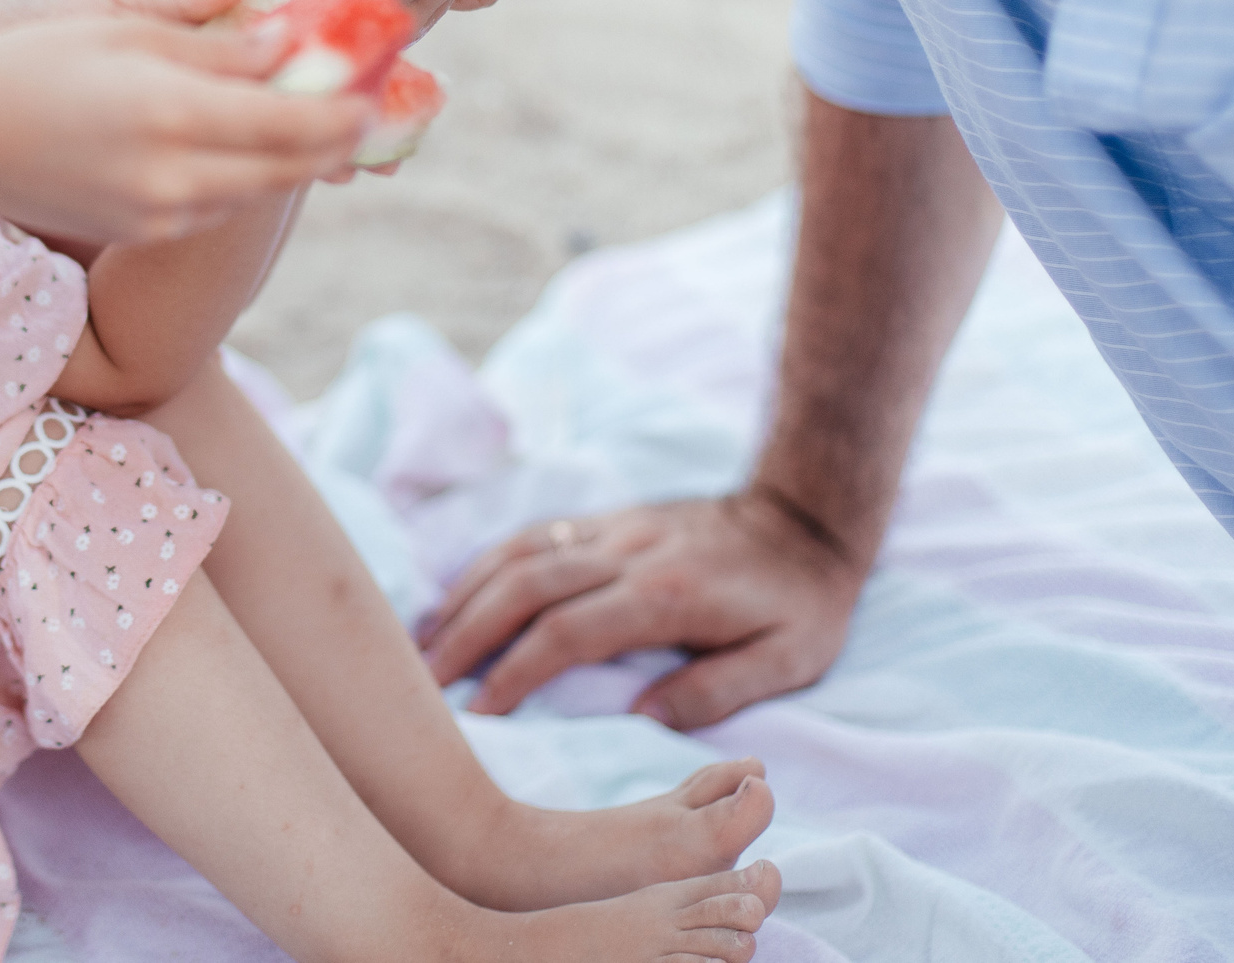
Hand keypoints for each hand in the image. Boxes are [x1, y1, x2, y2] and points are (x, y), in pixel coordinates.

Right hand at [0, 16, 368, 242]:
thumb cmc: (31, 60)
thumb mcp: (124, 31)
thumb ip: (214, 45)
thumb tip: (284, 41)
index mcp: (174, 114)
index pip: (293, 122)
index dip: (345, 109)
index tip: (377, 89)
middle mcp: (174, 176)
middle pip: (288, 167)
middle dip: (332, 139)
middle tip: (364, 105)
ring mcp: (157, 214)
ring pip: (254, 189)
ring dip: (289, 158)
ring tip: (316, 117)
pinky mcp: (140, 232)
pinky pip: (214, 204)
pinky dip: (240, 174)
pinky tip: (247, 142)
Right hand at [418, 487, 867, 727]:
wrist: (807, 515)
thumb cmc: (801, 602)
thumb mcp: (787, 660)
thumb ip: (716, 690)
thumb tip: (641, 719)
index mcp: (664, 596)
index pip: (568, 633)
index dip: (516, 673)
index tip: (480, 712)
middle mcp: (627, 554)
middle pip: (525, 587)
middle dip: (468, 634)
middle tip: (427, 682)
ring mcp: (615, 529)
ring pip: (521, 553)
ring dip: (467, 595)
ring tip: (426, 640)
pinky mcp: (611, 519)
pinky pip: (536, 535)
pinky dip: (490, 563)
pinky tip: (464, 593)